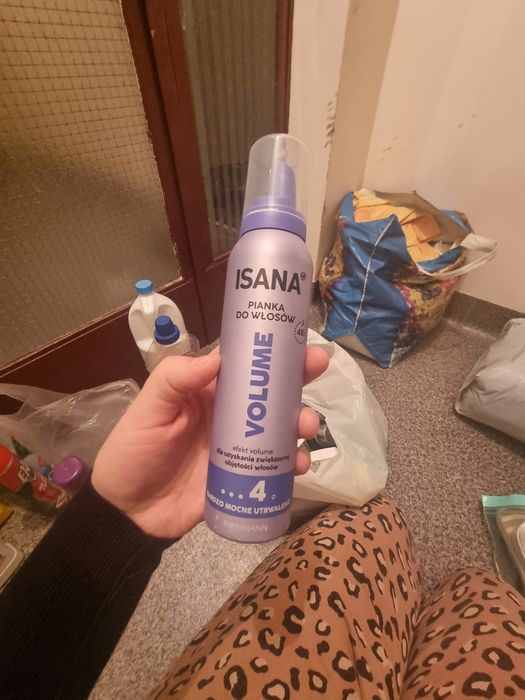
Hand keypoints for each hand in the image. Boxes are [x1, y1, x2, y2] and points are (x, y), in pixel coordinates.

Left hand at [92, 347, 328, 538]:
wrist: (128, 512)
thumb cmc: (134, 452)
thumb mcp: (148, 410)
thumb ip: (174, 379)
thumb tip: (218, 356)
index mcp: (208, 391)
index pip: (246, 365)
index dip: (274, 351)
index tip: (300, 342)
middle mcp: (230, 415)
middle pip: (272, 393)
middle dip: (299, 379)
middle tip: (318, 370)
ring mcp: (241, 448)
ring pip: (281, 428)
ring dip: (301, 421)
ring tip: (305, 428)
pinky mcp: (246, 479)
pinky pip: (277, 468)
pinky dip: (294, 463)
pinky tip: (299, 464)